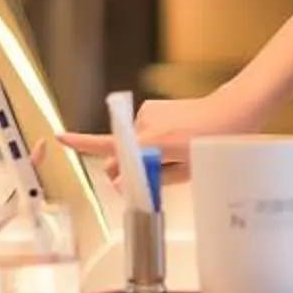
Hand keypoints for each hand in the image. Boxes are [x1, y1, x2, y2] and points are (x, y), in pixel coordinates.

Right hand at [59, 90, 258, 172]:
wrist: (232, 110)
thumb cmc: (214, 142)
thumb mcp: (186, 171)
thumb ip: (154, 179)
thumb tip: (124, 184)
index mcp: (154, 141)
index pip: (110, 145)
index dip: (82, 143)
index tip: (59, 137)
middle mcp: (145, 123)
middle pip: (116, 153)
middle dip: (123, 168)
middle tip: (148, 180)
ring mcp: (148, 113)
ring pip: (131, 144)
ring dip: (141, 154)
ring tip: (173, 156)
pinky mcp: (152, 108)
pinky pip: (141, 132)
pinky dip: (149, 141)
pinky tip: (173, 142)